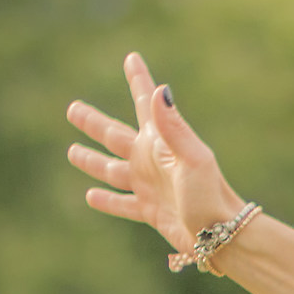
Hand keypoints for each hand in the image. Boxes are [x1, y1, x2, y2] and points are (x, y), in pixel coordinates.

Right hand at [67, 52, 246, 257]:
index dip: (138, 80)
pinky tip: (90, 196)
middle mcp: (152, 161)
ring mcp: (149, 186)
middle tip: (72, 109)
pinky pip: (122, 204)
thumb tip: (160, 88)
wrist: (222, 235)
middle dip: (93, 123)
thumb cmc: (210, 195)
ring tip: (72, 152)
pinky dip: (106, 201)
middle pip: (113, 136)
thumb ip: (173, 127)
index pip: (144, 104)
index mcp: (161, 143)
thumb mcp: (193, 159)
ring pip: (111, 170)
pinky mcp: (150, 211)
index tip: (132, 58)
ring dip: (91, 161)